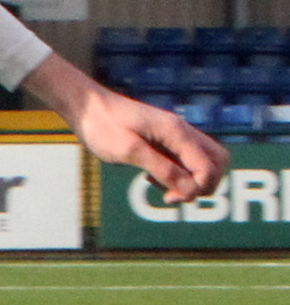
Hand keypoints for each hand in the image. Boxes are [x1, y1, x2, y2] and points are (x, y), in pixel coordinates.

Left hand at [25, 52, 227, 204]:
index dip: (197, 187)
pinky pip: (184, 160)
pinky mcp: (164, 139)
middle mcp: (182, 131)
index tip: (169, 198)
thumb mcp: (129, 151)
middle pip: (218, 161)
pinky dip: (176, 173)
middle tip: (171, 195)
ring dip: (189, 180)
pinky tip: (149, 176)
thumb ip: (161, 169)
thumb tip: (189, 190)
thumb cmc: (103, 126)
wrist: (86, 106)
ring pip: (203, 161)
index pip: (209, 166)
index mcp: (177, 132)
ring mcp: (175, 134)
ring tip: (157, 185)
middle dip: (203, 184)